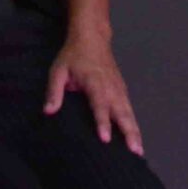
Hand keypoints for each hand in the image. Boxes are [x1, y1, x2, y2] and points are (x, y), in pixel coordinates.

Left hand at [46, 30, 142, 155]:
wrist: (92, 38)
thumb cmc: (74, 55)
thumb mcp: (58, 70)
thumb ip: (54, 91)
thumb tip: (48, 111)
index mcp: (95, 82)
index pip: (99, 105)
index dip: (103, 122)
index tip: (105, 138)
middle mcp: (111, 87)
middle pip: (122, 112)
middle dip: (129, 132)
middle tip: (134, 151)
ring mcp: (119, 88)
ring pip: (129, 112)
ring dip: (135, 131)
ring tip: (139, 151)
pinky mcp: (122, 90)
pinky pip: (129, 109)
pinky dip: (134, 124)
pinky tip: (136, 138)